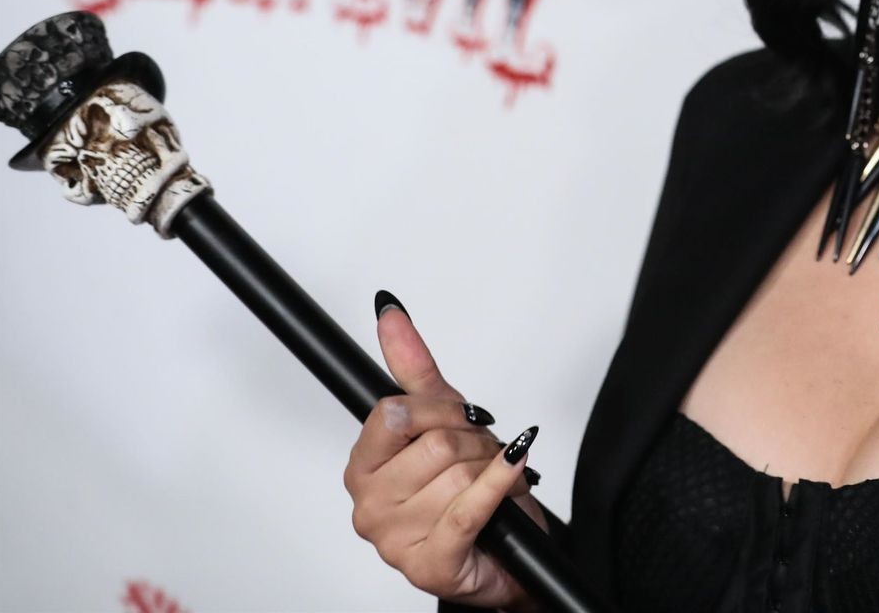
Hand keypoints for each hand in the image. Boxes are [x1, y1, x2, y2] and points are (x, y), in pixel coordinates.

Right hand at [342, 291, 548, 607]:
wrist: (503, 553)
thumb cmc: (469, 490)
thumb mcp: (444, 420)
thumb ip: (414, 367)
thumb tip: (390, 313)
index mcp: (363, 467)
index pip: (393, 415)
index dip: (440, 410)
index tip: (461, 417)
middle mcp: (369, 506)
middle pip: (434, 442)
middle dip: (476, 443)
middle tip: (484, 456)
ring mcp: (395, 541)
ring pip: (457, 472)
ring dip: (493, 470)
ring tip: (494, 482)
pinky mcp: (430, 565)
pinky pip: (469, 507)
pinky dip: (500, 482)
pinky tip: (514, 471)